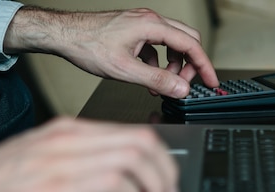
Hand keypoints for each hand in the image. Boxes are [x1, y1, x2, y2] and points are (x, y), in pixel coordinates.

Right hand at [0, 118, 178, 191]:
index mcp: (67, 132)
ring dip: (155, 184)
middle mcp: (69, 138)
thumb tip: (112, 182)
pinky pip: (115, 182)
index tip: (163, 177)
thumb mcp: (39, 163)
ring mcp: (64, 159)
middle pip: (142, 141)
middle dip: (166, 169)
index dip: (158, 157)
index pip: (132, 132)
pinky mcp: (58, 185)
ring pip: (135, 157)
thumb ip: (75, 164)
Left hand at [4, 7, 218, 97]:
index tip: (211, 81)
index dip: (204, 65)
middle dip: (188, 65)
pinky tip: (146, 77)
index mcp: (151, 25)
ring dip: (171, 66)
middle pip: (185, 41)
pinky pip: (155, 47)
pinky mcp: (133, 31)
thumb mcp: (125, 70)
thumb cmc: (87, 45)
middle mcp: (149, 20)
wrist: (63, 35)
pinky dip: (157, 63)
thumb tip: (180, 88)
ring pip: (170, 44)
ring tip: (160, 85)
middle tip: (184, 85)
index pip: (191, 45)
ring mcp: (141, 24)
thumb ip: (157, 80)